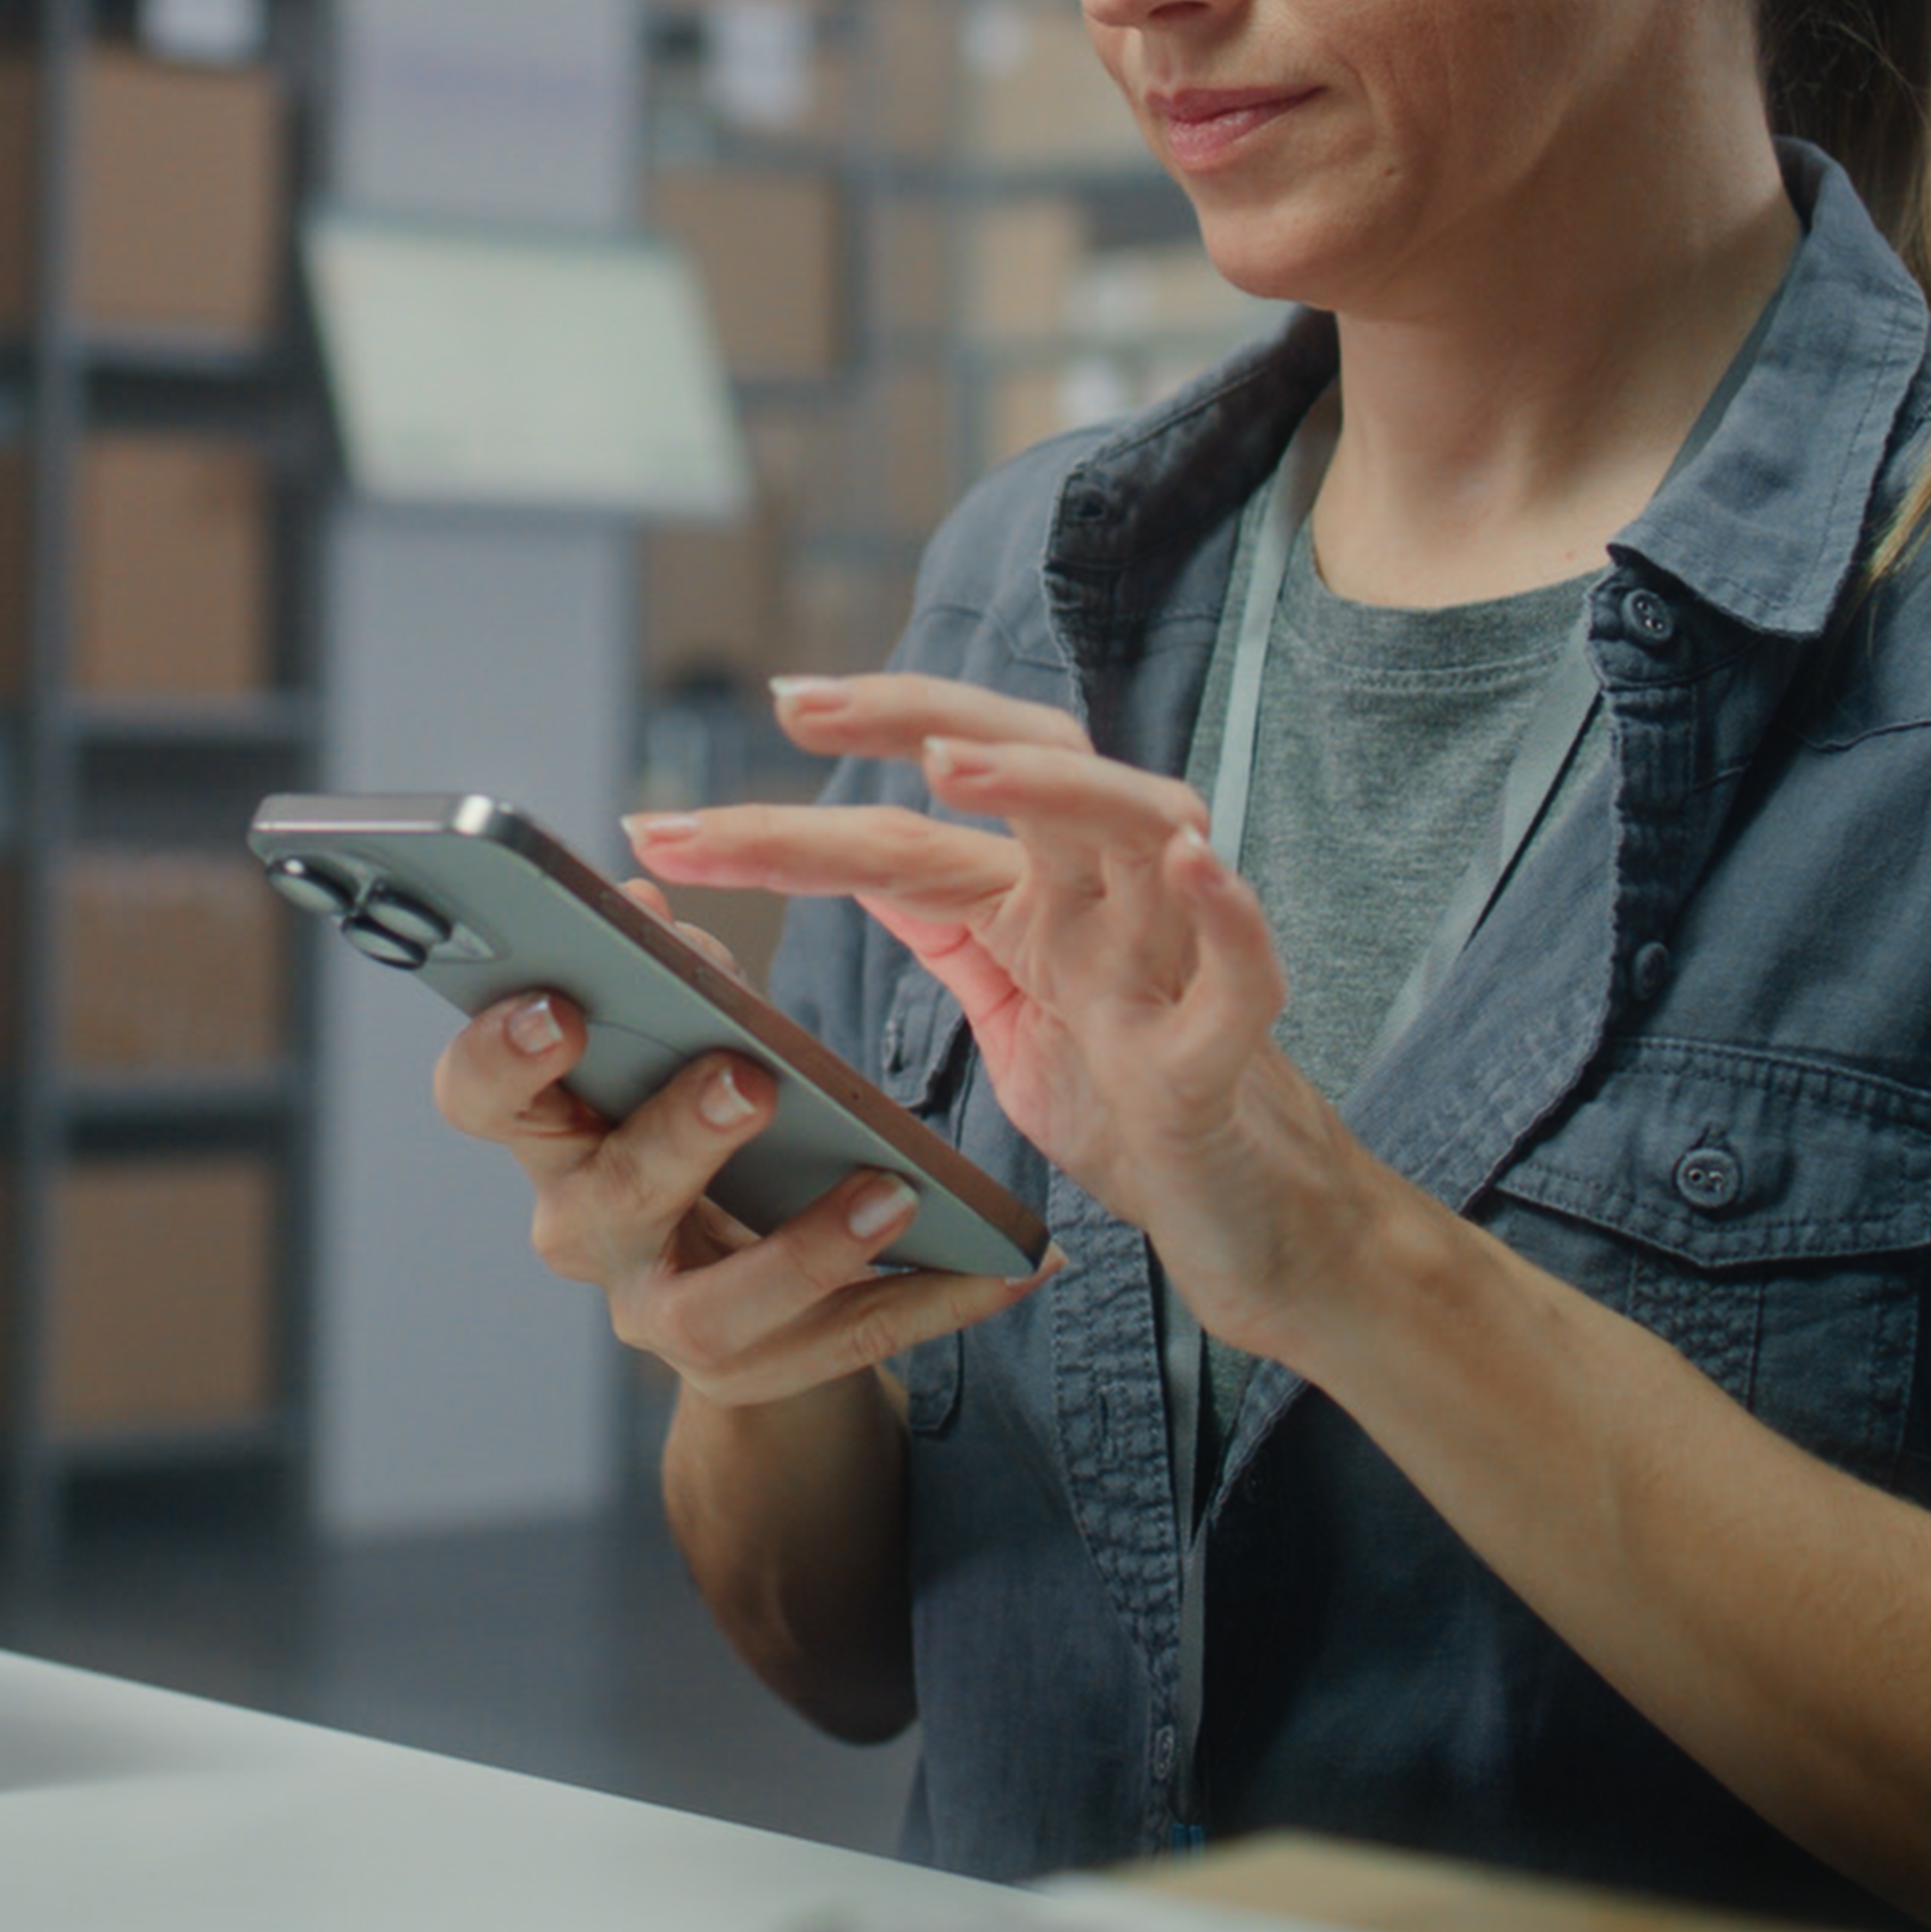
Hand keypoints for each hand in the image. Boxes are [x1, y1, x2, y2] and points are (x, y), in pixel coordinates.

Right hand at [429, 881, 1042, 1406]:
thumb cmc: (703, 1123)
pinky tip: (1004, 1266)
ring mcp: (662, 1317)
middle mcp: (586, 1232)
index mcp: (552, 1132)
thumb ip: (673, 976)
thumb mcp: (683, 1041)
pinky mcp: (752, 1373)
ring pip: (713, 1310)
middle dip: (675, 1139)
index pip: (479, 1097)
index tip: (561, 1007)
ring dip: (806, 1249)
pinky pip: (844, 1345)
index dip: (501, 1057)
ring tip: (890, 1193)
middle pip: (607, 1197)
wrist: (744, 1288)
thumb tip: (645, 901)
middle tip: (746, 1080)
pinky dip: (929, 1303)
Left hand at [627, 673, 1365, 1324]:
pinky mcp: (1226, 1060)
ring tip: (952, 764)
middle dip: (912, 718)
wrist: (1255, 1228)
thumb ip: (952, 928)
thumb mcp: (1015, 1012)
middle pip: (1025, 766)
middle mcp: (1114, 900)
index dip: (803, 807)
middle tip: (793, 702)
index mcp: (1049, 895)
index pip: (916, 822)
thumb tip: (863, 859)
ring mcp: (1174, 969)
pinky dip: (1229, 916)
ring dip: (1051, 785)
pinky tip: (1194, 864)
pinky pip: (1245, 973)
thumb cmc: (1139, 1111)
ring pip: (1140, 825)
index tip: (675, 806)